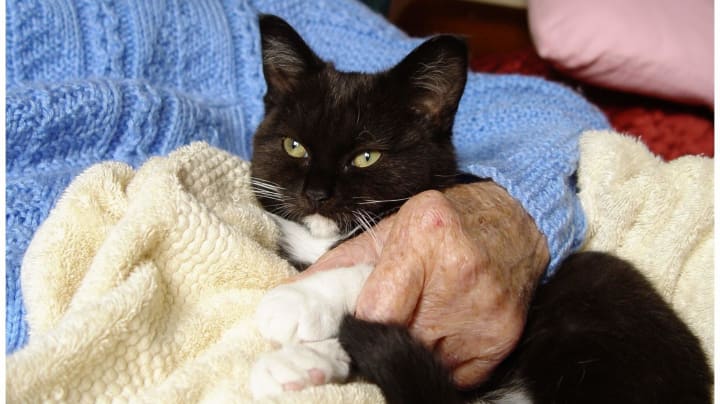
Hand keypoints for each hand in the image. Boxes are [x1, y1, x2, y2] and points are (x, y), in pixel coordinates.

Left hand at [301, 181, 548, 387]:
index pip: (375, 311)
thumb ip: (338, 266)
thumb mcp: (390, 229)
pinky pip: (456, 375)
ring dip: (412, 350)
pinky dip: (441, 362)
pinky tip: (442, 334)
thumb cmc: (443, 224)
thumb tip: (285, 300)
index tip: (348, 330)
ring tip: (415, 323)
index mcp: (425, 237)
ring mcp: (484, 310)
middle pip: (399, 339)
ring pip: (425, 360)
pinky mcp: (502, 337)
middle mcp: (459, 274)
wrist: (514, 223)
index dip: (356, 327)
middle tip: (379, 328)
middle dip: (383, 338)